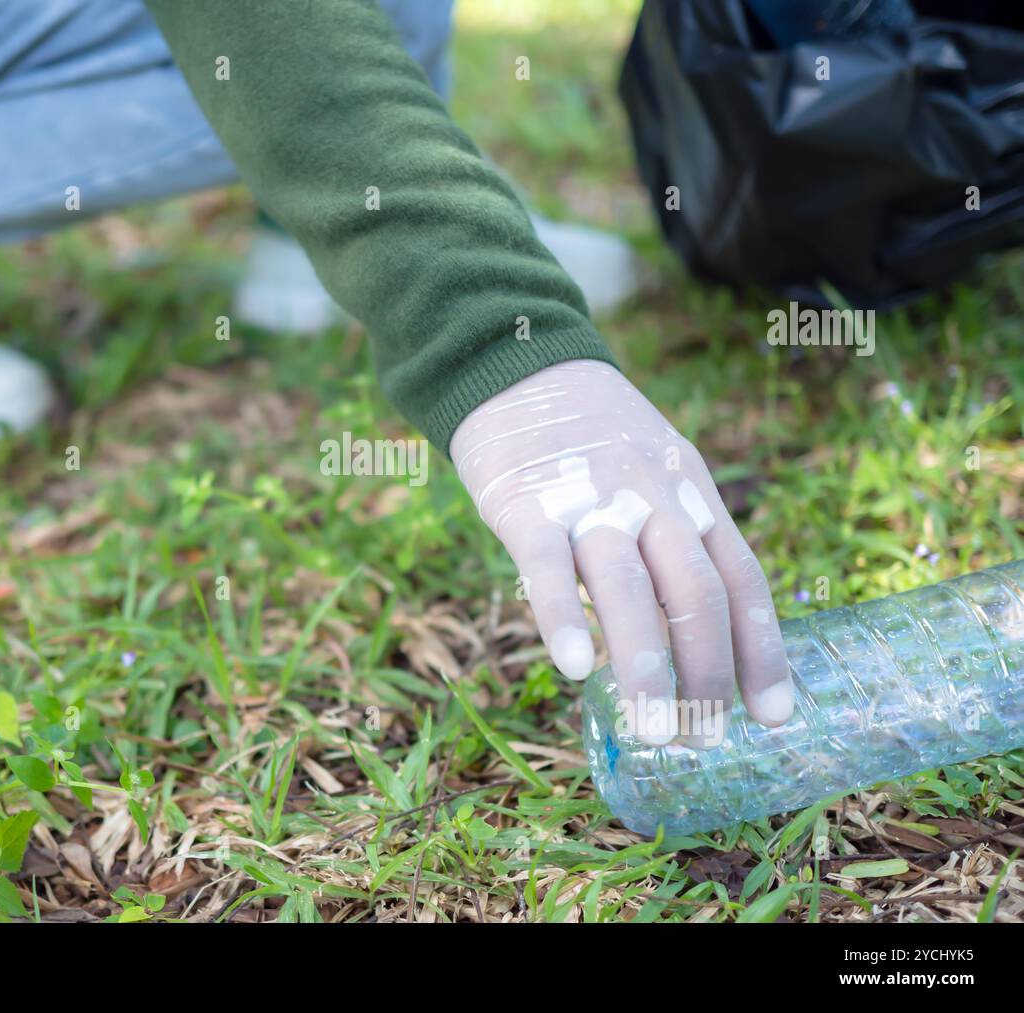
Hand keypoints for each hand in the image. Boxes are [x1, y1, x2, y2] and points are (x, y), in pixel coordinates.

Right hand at [450, 360, 793, 745]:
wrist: (517, 361)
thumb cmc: (588, 433)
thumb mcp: (656, 465)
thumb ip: (673, 535)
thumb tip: (689, 630)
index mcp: (690, 491)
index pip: (740, 578)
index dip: (761, 648)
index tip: (774, 713)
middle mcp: (652, 496)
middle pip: (696, 591)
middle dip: (708, 671)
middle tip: (704, 739)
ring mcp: (590, 499)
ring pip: (630, 589)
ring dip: (647, 665)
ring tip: (655, 731)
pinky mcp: (527, 503)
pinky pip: (549, 568)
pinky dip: (564, 617)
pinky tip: (574, 666)